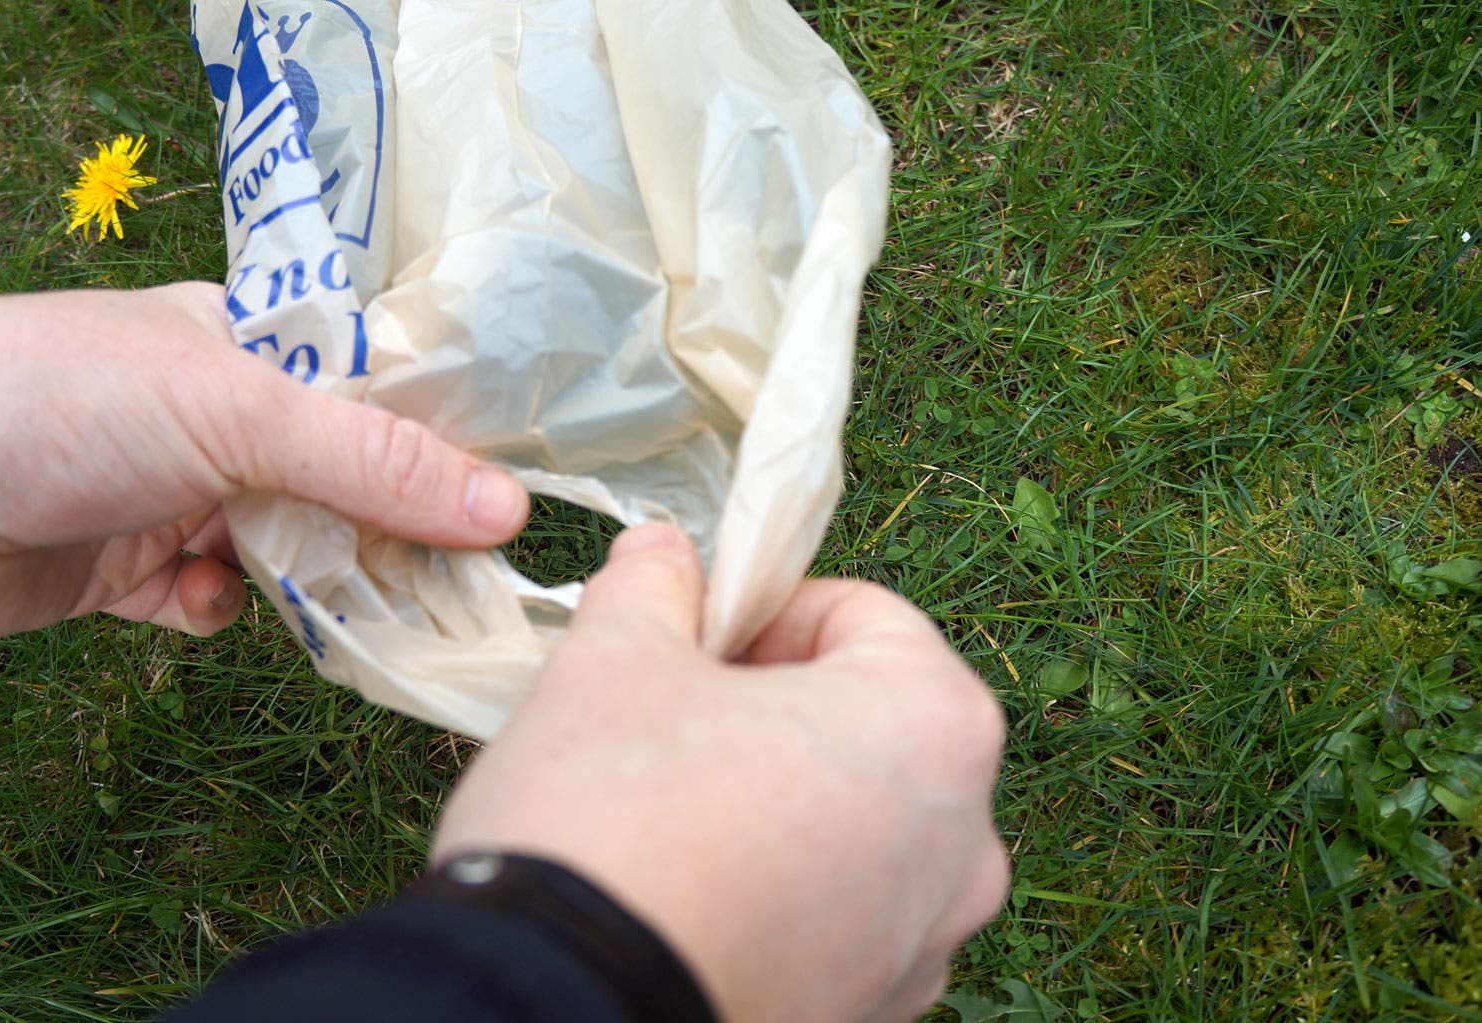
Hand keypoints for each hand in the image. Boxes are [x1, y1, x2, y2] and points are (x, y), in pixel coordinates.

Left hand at [0, 234, 527, 638]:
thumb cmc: (55, 399)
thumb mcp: (234, 412)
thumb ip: (370, 462)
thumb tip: (508, 509)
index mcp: (250, 348)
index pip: (380, 399)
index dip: (445, 452)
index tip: (514, 514)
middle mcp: (218, 419)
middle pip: (341, 488)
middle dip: (385, 537)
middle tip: (453, 592)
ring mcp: (171, 496)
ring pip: (282, 554)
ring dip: (303, 583)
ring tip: (332, 605)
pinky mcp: (123, 572)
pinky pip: (208, 603)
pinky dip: (211, 610)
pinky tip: (190, 598)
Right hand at [433, 525, 1008, 1022]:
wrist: (567, 1008)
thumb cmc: (611, 817)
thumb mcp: (613, 661)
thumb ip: (653, 586)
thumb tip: (663, 552)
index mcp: (935, 725)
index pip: (863, 615)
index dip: (763, 607)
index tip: (688, 634)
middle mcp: (966, 842)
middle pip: (871, 723)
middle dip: (774, 704)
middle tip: (669, 713)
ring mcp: (926, 947)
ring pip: (858, 827)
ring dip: (781, 798)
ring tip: (671, 811)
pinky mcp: (871, 1016)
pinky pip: (839, 920)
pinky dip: (781, 891)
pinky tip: (689, 894)